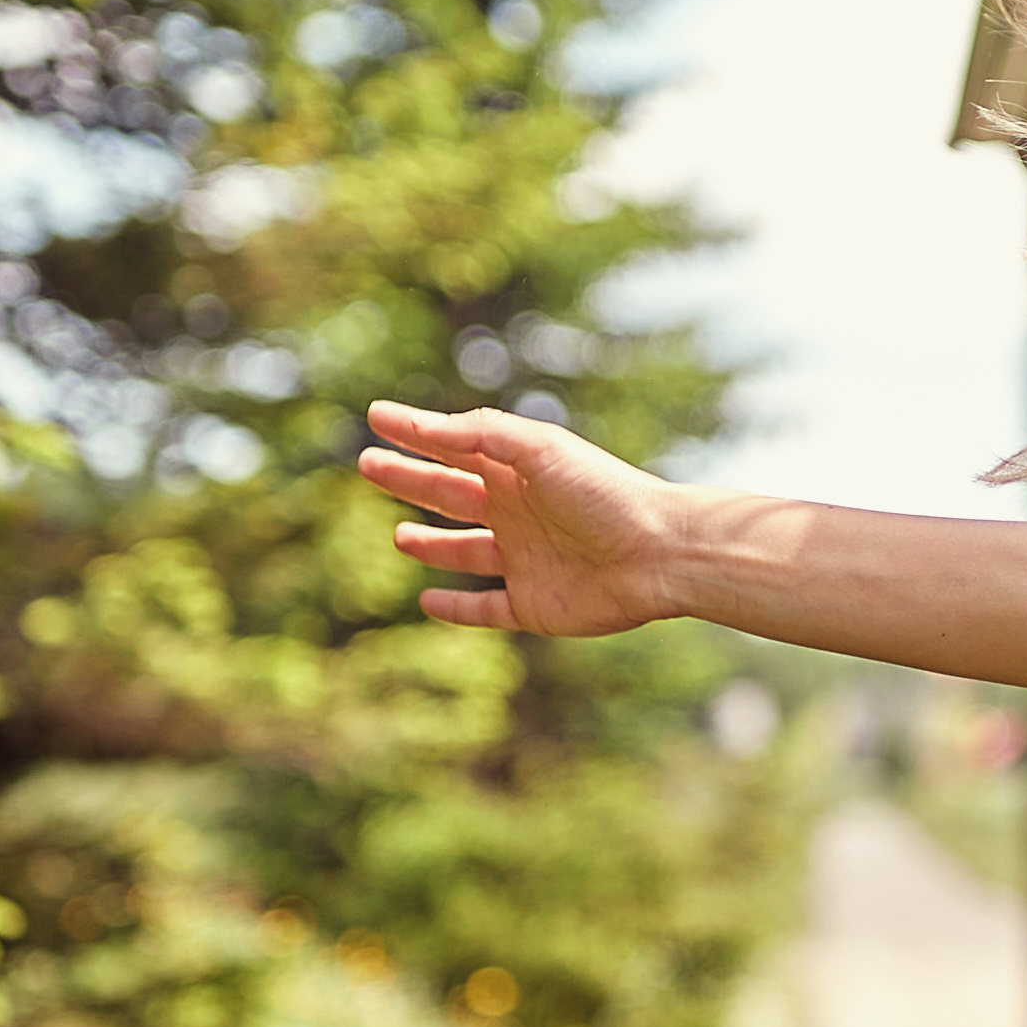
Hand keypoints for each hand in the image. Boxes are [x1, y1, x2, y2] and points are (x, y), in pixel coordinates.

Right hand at [356, 399, 695, 637]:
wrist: (660, 554)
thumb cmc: (604, 493)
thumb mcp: (539, 449)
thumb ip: (482, 434)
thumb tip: (427, 427)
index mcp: (519, 470)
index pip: (454, 446)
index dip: (414, 432)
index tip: (375, 417)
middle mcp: (518, 512)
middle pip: (450, 494)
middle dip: (409, 480)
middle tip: (366, 464)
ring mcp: (524, 560)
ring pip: (464, 552)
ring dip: (430, 544)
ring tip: (397, 535)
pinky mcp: (533, 605)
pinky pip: (485, 608)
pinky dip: (457, 607)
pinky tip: (429, 601)